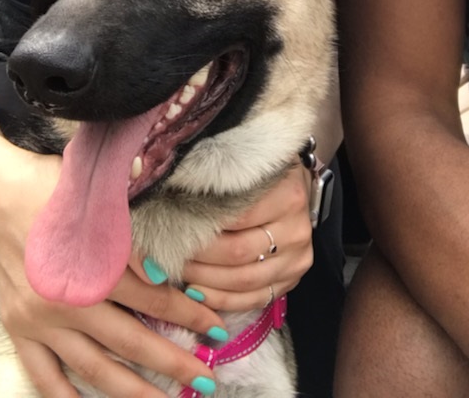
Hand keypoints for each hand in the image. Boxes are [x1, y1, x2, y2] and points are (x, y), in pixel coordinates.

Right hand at [0, 147, 224, 397]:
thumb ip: (134, 235)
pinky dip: (65, 397)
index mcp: (94, 264)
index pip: (155, 300)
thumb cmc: (57, 186)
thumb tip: (165, 274)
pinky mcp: (18, 329)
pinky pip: (43, 375)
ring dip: (133, 391)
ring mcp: (40, 320)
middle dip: (173, 362)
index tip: (217, 330)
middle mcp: (69, 300)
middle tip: (206, 380)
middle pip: (131, 342)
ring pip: (94, 369)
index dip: (190, 315)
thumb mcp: (102, 196)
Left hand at [181, 163, 313, 311]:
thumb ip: (223, 182)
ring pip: (244, 281)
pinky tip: (199, 294)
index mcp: (288, 196)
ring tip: (179, 274)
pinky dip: (222, 300)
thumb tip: (175, 197)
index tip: (175, 227)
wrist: (294, 190)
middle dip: (199, 257)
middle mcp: (296, 230)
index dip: (203, 225)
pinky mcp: (292, 279)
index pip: (237, 218)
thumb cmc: (265, 177)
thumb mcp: (250, 167)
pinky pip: (254, 300)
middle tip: (171, 253)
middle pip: (238, 252)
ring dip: (206, 282)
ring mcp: (297, 259)